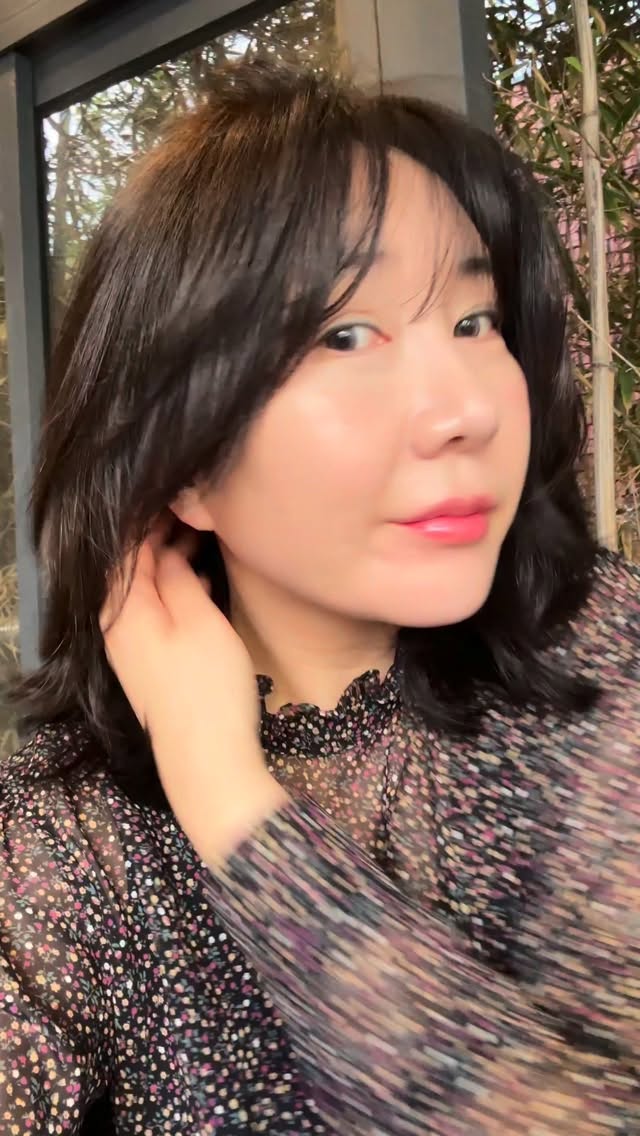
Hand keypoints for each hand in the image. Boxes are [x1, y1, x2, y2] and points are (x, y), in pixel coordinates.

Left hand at [100, 519, 288, 865]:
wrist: (207, 763)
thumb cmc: (207, 688)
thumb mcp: (199, 621)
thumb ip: (177, 578)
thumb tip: (167, 548)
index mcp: (121, 609)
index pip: (128, 545)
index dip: (153, 514)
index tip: (182, 489)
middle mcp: (117, 626)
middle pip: (134, 567)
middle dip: (162, 534)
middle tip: (199, 507)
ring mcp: (132, 647)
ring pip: (147, 589)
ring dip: (171, 561)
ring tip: (205, 534)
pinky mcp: (150, 664)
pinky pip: (156, 611)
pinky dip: (175, 589)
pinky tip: (200, 580)